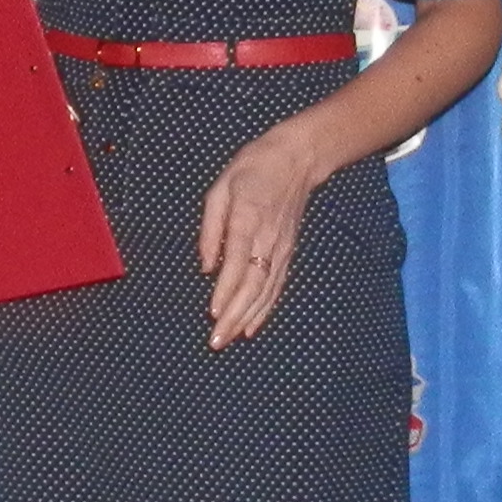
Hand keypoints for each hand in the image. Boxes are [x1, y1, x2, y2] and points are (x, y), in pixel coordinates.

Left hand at [199, 122, 335, 349]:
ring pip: (265, 291)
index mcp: (248, 219)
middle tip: (216, 340)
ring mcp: (281, 249)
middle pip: (252, 285)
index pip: (237, 261)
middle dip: (234, 316)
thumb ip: (211, 228)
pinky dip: (264, 310)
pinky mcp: (288, 253)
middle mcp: (267, 239)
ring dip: (246, 319)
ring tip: (229, 340)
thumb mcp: (220, 188)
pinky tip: (251, 328)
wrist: (296, 160)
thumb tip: (206, 266)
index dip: (226, 290)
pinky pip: (275, 287)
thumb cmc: (252, 170)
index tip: (213, 312)